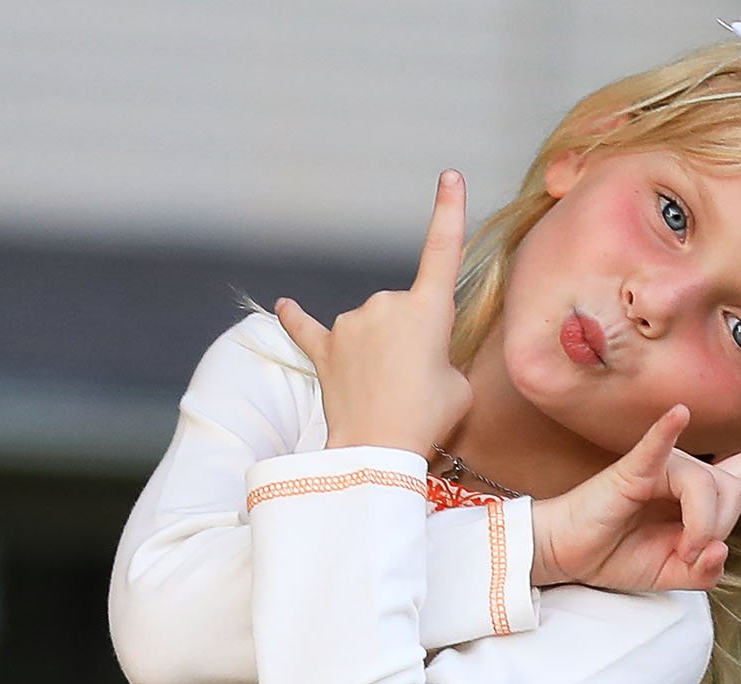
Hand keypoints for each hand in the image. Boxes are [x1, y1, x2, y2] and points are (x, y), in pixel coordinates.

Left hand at [272, 172, 474, 459]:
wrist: (377, 450)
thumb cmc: (426, 420)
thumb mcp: (457, 387)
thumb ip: (440, 359)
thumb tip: (417, 360)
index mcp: (428, 308)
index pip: (444, 249)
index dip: (449, 211)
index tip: (449, 177)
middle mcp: (386, 303)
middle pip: (404, 314)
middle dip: (410, 345)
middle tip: (414, 388)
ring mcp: (351, 324)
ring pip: (370, 331)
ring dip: (378, 358)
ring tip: (385, 397)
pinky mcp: (325, 349)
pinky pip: (308, 329)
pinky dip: (296, 320)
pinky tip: (284, 306)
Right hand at [530, 406, 740, 594]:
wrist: (567, 554)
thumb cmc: (615, 556)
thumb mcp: (670, 577)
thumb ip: (703, 571)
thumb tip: (719, 554)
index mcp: (697, 496)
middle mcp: (685, 473)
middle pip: (734, 491)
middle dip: (720, 529)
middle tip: (690, 555)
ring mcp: (661, 466)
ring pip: (707, 489)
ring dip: (701, 528)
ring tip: (680, 550)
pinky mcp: (632, 470)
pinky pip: (656, 449)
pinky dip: (666, 433)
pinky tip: (676, 415)